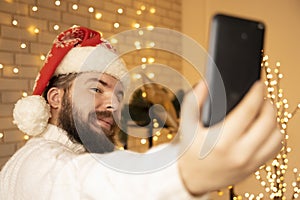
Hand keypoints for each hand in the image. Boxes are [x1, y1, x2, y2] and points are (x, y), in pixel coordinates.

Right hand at [178, 80, 281, 195]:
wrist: (192, 178)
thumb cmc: (189, 150)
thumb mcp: (187, 124)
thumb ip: (194, 100)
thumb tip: (206, 83)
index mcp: (220, 141)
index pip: (248, 111)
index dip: (256, 93)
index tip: (258, 84)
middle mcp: (239, 153)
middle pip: (267, 121)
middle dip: (267, 104)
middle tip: (261, 97)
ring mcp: (249, 162)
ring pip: (276, 135)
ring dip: (272, 120)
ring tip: (262, 112)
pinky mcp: (254, 167)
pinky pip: (275, 148)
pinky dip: (274, 134)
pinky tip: (262, 128)